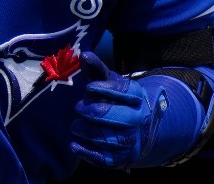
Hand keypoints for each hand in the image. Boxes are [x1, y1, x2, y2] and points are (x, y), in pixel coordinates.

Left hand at [70, 51, 159, 169]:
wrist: (133, 129)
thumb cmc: (114, 100)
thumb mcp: (107, 83)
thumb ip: (96, 70)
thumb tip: (84, 54)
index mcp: (137, 96)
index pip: (126, 91)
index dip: (107, 89)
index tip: (89, 87)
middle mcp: (138, 118)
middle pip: (123, 118)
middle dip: (98, 112)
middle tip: (78, 107)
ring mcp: (132, 140)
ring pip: (115, 140)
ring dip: (92, 133)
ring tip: (75, 126)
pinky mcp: (122, 159)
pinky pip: (107, 159)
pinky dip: (89, 153)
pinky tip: (74, 145)